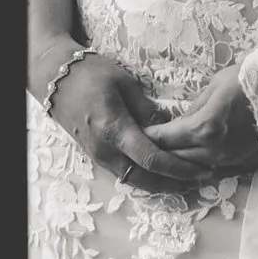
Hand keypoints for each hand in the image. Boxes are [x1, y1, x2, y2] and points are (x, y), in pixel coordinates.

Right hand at [46, 51, 202, 193]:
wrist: (55, 79)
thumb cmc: (90, 74)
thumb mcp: (124, 83)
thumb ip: (147, 110)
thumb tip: (171, 130)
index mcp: (115, 129)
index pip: (152, 160)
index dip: (179, 168)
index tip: (202, 168)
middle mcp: (105, 150)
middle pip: (145, 180)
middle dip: (175, 184)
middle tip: (201, 179)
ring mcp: (98, 156)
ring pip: (134, 182)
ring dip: (162, 184)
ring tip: (187, 179)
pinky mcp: (96, 156)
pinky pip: (124, 174)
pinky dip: (146, 178)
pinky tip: (163, 172)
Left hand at [141, 63, 257, 187]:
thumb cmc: (252, 80)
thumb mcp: (215, 85)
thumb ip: (194, 107)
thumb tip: (180, 121)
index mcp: (203, 128)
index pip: (164, 138)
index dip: (148, 137)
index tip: (137, 134)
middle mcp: (213, 150)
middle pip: (174, 158)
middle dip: (159, 153)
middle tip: (146, 148)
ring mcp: (230, 160)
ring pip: (193, 169)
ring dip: (178, 164)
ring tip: (166, 158)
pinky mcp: (243, 165)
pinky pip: (215, 171)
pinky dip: (201, 168)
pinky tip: (194, 165)